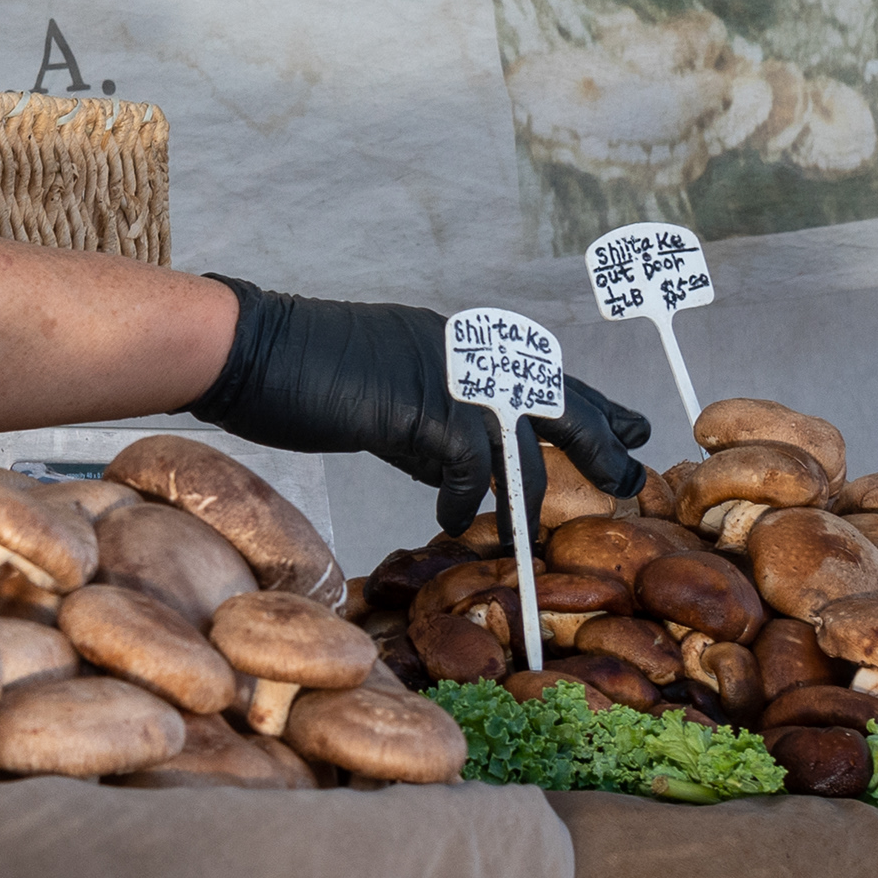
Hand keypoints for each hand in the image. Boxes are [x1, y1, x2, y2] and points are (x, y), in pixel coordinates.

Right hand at [194, 279, 650, 535]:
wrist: (247, 347)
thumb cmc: (294, 370)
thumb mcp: (378, 392)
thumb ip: (425, 425)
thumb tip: (455, 473)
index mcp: (454, 341)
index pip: (540, 372)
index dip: (592, 402)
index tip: (630, 427)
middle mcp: (462, 352)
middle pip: (558, 397)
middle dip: (599, 440)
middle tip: (628, 475)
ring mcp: (444, 377)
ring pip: (521, 440)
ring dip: (531, 494)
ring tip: (531, 536)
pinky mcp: (420, 409)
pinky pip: (468, 468)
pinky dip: (463, 501)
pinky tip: (453, 523)